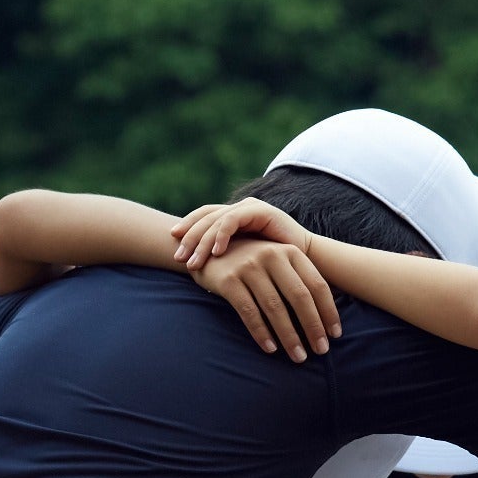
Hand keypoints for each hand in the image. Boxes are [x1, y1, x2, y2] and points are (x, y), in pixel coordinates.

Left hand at [172, 196, 310, 272]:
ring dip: (203, 241)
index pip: (204, 217)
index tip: (172, 245)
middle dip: (190, 237)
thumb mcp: (242, 260)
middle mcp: (240, 208)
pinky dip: (223, 236)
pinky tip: (217, 253)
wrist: (306, 262)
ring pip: (217, 220)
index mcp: (233, 217)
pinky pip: (234, 220)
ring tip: (194, 260)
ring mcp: (250, 207)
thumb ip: (223, 258)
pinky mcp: (260, 211)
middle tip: (178, 256)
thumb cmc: (273, 267)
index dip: (187, 228)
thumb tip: (195, 269)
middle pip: (206, 217)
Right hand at [194, 237, 341, 359]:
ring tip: (298, 356)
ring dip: (289, 336)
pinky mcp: (229, 280)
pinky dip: (261, 333)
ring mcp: (248, 267)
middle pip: (299, 297)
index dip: (328, 311)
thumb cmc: (251, 264)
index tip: (334, 334)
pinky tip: (271, 349)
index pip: (317, 284)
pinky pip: (249, 312)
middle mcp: (271, 255)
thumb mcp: (277, 263)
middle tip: (321, 350)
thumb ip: (298, 280)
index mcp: (289, 251)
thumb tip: (325, 317)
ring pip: (275, 308)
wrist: (209, 252)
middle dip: (313, 327)